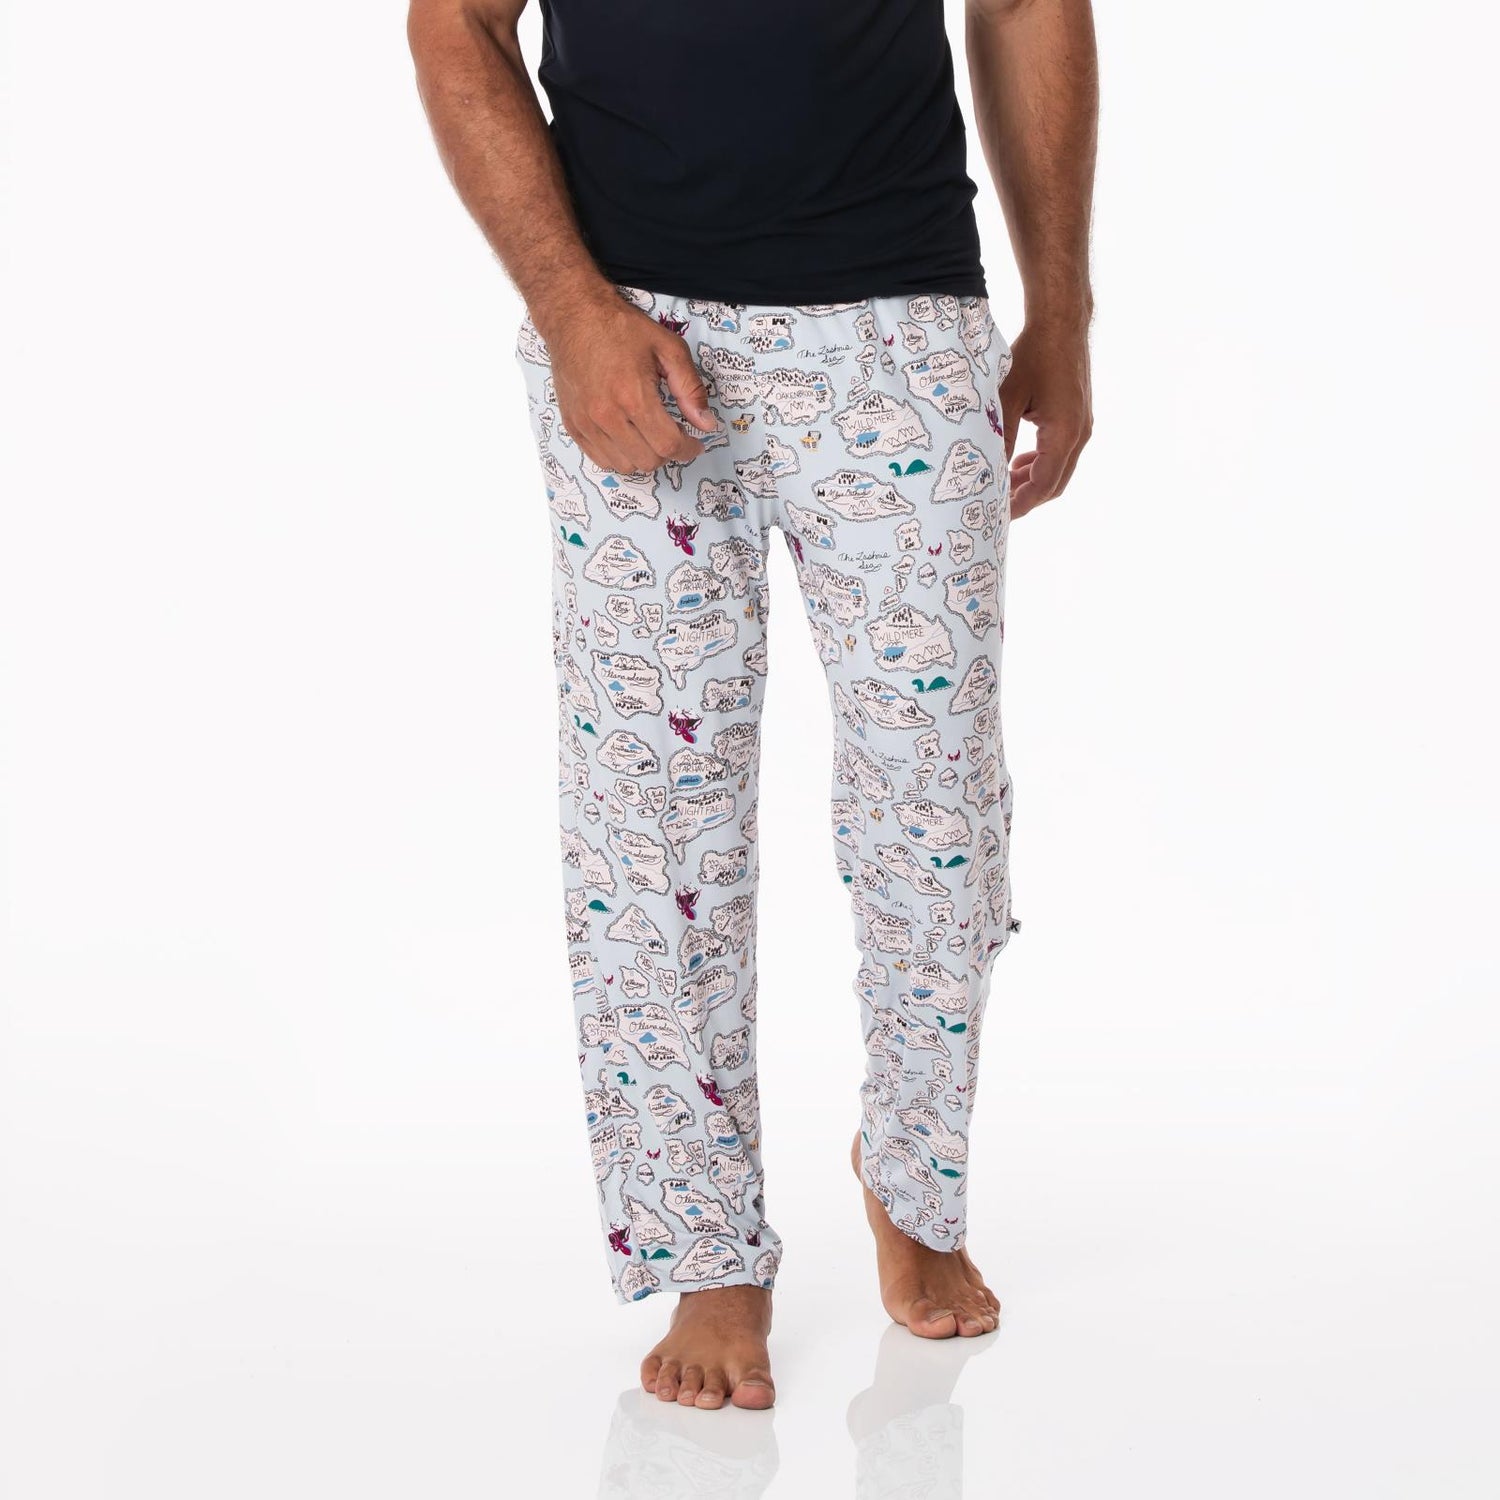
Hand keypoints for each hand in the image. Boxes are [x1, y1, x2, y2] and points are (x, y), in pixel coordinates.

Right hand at [536, 291, 720, 474]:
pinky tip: (628, 436)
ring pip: (625, 465)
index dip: (688, 449)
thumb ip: (691, 388)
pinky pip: (601, 459)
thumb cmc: (621, 327)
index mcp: (633, 396)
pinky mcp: (573, 424)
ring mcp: (586, 422)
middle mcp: (607, 415)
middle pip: (648, 461)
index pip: (668, 445)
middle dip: (667, 452)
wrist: (574, 316)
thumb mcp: (668, 348)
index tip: (695, 444)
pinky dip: (620, 455)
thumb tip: (706, 423)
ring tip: (649, 434)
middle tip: (673, 434)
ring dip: (644, 456)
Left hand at [998, 320, 1092, 518]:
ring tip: (1002, 485)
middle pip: (1054, 484)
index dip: (1020, 504)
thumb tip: (986, 473)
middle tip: (996, 507)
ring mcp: (1082, 427)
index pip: (1042, 485)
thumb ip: (999, 438)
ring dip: (1032, 482)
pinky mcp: (1078, 419)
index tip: (998, 516)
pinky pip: (1060, 453)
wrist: (1062, 323)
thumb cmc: (1034, 355)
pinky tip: (1018, 462)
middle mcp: (1079, 435)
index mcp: (1065, 434)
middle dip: (1025, 498)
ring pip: (1058, 470)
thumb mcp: (1007, 398)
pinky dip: (1040, 464)